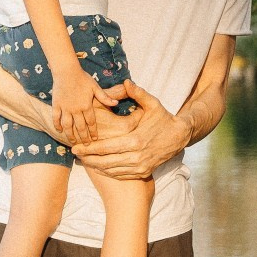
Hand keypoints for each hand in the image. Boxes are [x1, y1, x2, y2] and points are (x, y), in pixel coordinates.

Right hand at [51, 67, 121, 144]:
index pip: (91, 123)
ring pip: (67, 125)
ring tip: (73, 142)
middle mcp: (76, 109)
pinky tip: (59, 130)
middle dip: (84, 137)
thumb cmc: (83, 78)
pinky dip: (57, 125)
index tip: (95, 139)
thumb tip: (116, 103)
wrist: (66, 71)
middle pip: (80, 127)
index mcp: (87, 106)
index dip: (93, 132)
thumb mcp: (96, 87)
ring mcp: (65, 108)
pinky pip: (56, 118)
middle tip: (86, 145)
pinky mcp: (56, 105)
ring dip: (70, 135)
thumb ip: (105, 97)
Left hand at [72, 80, 188, 177]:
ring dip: (96, 166)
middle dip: (88, 158)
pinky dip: (109, 172)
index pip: (105, 147)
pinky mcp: (144, 172)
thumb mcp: (153, 104)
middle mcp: (136, 156)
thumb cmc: (164, 119)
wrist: (180, 136)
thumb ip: (138, 93)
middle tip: (76, 154)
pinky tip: (100, 167)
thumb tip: (126, 82)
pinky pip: (121, 175)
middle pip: (105, 161)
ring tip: (85, 160)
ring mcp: (140, 166)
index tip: (76, 147)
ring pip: (112, 170)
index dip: (89, 148)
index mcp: (135, 140)